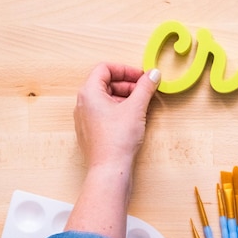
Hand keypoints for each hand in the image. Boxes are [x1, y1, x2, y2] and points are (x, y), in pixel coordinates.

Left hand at [65, 64, 159, 237]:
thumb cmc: (117, 140)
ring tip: (142, 105)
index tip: (141, 76)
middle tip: (145, 90)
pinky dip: (119, 110)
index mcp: (89, 93)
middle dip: (127, 84)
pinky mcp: (91, 132)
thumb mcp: (136, 108)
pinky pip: (105, 113)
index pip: (105, 69)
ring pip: (106, 99)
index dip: (125, 69)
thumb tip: (153, 74)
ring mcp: (85, 119)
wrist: (110, 169)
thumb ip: (145, 87)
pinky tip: (133, 119)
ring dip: (125, 97)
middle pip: (105, 83)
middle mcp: (83, 104)